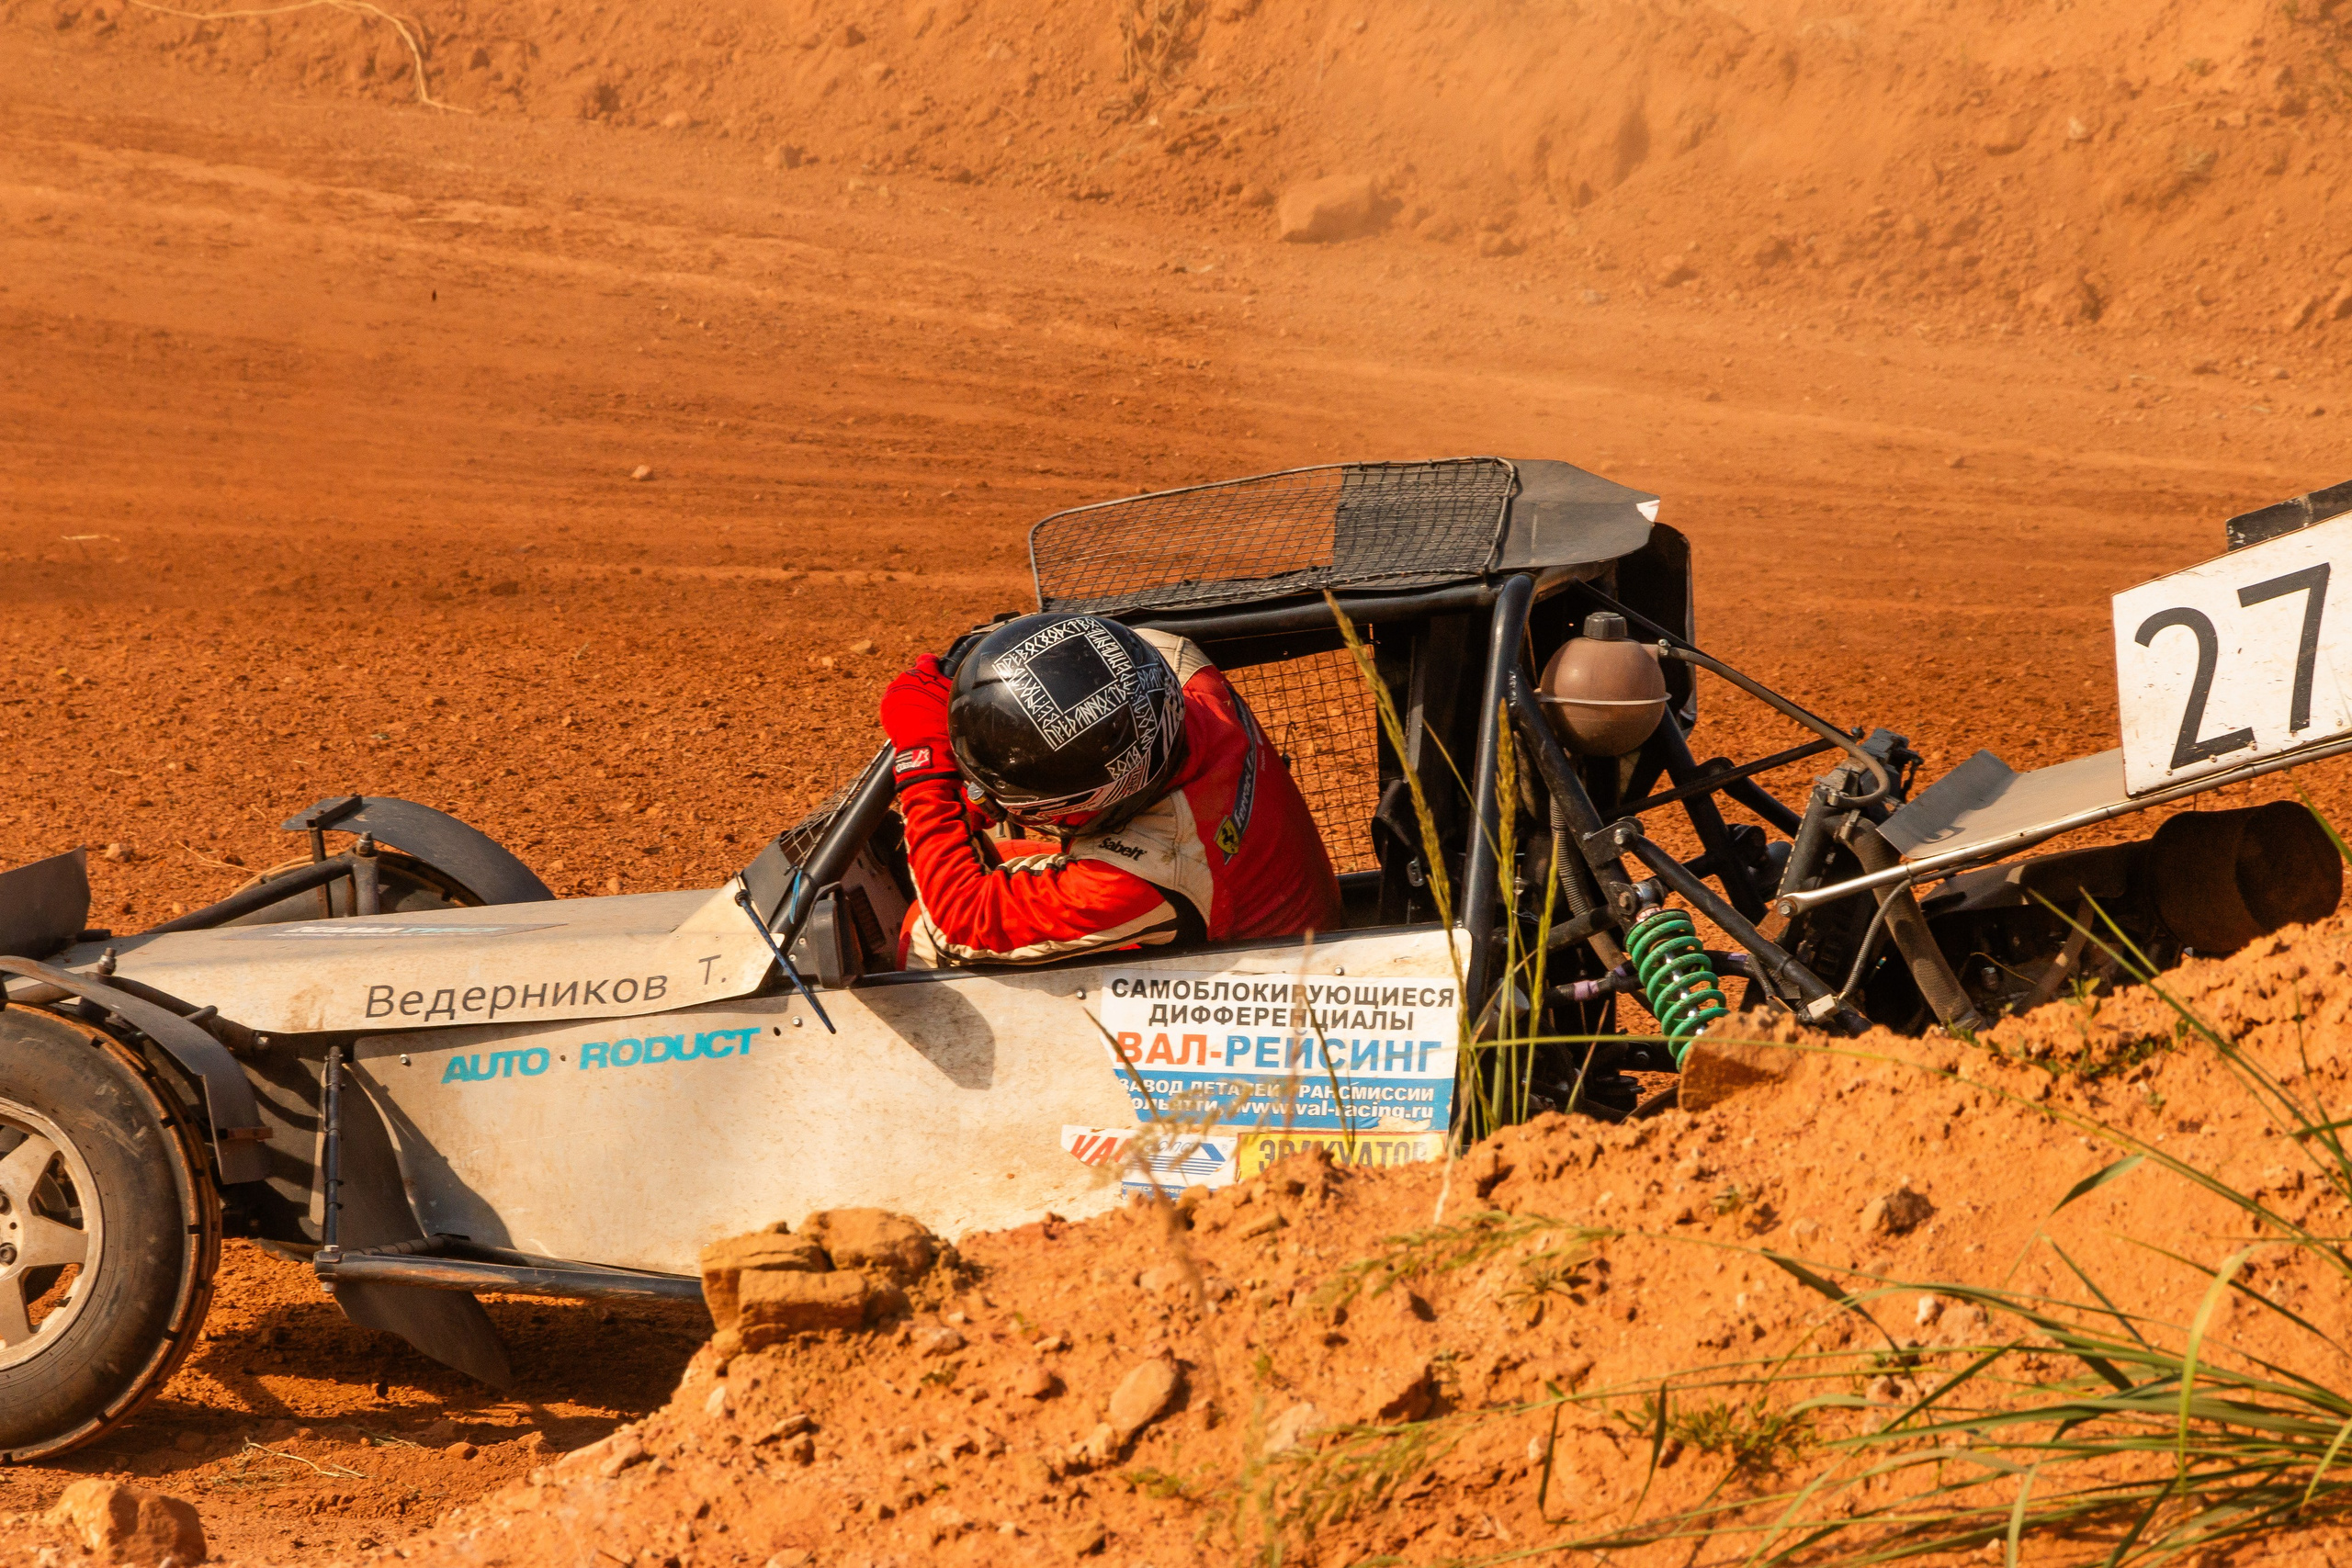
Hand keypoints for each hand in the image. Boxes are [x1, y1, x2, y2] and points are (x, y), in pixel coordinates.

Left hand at [879, 654, 956, 783]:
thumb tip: (948, 677)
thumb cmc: (943, 720)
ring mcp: (893, 691)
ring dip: (910, 696)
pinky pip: (894, 702)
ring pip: (903, 689)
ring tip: (922, 711)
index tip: (937, 673)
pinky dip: (901, 707)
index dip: (934, 666)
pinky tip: (911, 718)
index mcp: (924, 671)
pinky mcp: (885, 706)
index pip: (928, 660)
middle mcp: (905, 677)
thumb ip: (947, 682)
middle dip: (922, 684)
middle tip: (932, 699)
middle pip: (914, 676)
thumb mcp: (952, 697)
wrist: (924, 743)